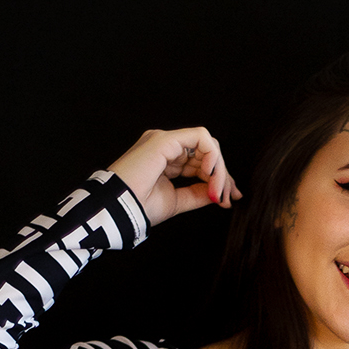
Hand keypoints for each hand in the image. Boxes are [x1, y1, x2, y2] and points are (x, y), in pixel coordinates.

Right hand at [105, 125, 241, 225]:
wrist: (120, 210)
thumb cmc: (138, 207)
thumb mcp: (177, 201)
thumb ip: (197, 193)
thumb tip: (218, 191)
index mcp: (165, 158)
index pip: (200, 161)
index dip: (218, 178)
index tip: (228, 199)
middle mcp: (165, 146)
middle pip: (207, 151)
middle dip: (223, 174)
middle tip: (228, 197)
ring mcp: (165, 141)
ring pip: (207, 144)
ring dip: (219, 169)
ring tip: (218, 191)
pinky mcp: (165, 140)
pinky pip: (201, 138)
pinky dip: (212, 157)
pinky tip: (210, 175)